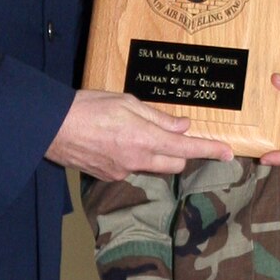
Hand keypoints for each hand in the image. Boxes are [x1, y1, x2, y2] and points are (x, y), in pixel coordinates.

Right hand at [47, 91, 232, 179]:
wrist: (51, 126)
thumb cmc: (88, 107)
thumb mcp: (127, 103)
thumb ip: (158, 117)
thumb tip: (182, 126)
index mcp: (145, 140)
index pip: (187, 149)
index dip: (210, 151)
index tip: (227, 153)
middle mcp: (137, 161)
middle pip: (175, 164)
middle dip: (181, 153)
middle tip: (172, 135)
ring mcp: (122, 172)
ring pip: (153, 167)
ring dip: (154, 154)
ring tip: (133, 133)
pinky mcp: (108, 176)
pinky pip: (131, 168)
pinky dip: (132, 157)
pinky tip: (115, 142)